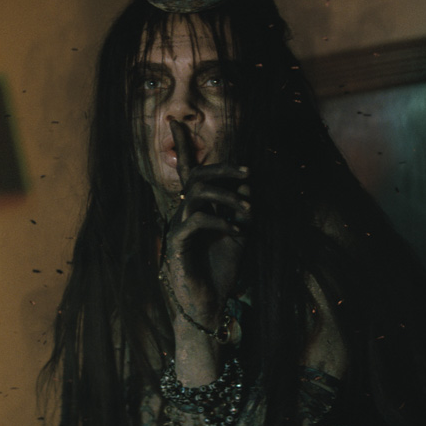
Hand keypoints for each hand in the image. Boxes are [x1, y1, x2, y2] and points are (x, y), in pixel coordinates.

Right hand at [162, 120, 250, 325]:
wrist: (209, 306)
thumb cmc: (220, 271)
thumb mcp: (237, 234)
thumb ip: (239, 209)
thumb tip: (246, 186)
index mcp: (194, 208)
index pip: (187, 171)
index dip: (182, 145)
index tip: (175, 120)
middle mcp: (182, 213)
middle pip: (196, 175)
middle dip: (223, 168)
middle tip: (248, 174)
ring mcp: (178, 227)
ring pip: (198, 193)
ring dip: (228, 197)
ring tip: (250, 210)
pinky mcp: (178, 245)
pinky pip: (197, 220)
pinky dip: (220, 220)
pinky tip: (236, 231)